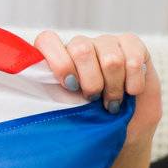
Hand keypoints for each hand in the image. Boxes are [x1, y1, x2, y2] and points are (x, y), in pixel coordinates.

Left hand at [33, 30, 161, 142]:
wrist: (126, 126)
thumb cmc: (90, 120)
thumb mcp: (66, 111)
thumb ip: (52, 98)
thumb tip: (33, 103)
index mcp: (57, 57)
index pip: (48, 41)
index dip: (59, 63)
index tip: (69, 86)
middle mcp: (80, 46)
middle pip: (81, 49)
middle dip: (90, 82)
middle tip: (93, 98)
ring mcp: (106, 42)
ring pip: (110, 58)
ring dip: (114, 87)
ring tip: (112, 101)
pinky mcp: (132, 45)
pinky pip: (134, 58)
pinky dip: (134, 81)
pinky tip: (131, 91)